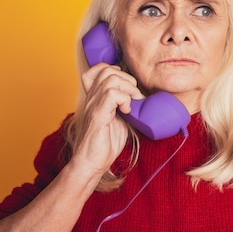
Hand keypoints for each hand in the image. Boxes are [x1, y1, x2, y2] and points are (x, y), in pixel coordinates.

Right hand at [72, 63, 144, 177]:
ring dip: (128, 88)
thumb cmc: (105, 144)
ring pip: (110, 78)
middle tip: (134, 97)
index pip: (98, 69)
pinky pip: (111, 94)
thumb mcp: (119, 119)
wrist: (93, 162)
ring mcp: (93, 105)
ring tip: (132, 104)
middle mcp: (92, 98)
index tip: (127, 85)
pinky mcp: (97, 115)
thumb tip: (141, 98)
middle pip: (107, 70)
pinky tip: (127, 111)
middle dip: (127, 78)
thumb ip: (125, 105)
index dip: (115, 69)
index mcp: (95, 97)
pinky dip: (124, 99)